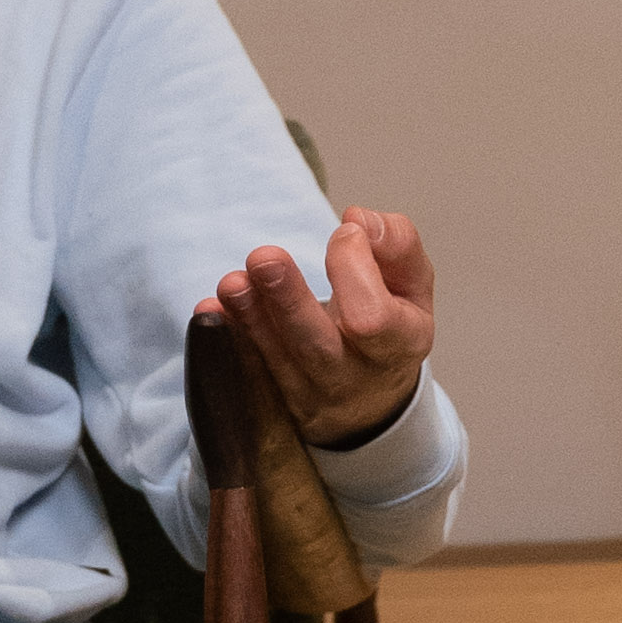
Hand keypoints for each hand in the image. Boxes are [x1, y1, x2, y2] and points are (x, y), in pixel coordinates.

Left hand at [202, 208, 435, 450]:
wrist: (371, 398)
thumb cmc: (391, 324)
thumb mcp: (412, 285)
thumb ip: (396, 245)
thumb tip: (356, 220)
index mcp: (399, 345)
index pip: (373, 315)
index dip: (353, 268)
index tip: (344, 232)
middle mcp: (354, 378)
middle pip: (317, 346)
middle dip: (288, 300)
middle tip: (263, 258)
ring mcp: (312, 396)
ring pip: (275, 360)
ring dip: (249, 316)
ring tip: (232, 282)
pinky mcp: (275, 402)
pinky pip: (246, 372)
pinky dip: (226, 339)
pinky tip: (209, 310)